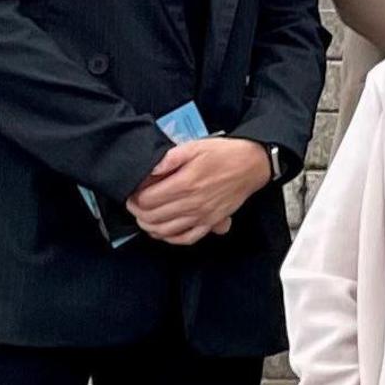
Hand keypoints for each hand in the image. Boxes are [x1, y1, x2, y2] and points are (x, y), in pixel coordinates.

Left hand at [127, 136, 275, 244]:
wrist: (252, 164)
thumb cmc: (224, 154)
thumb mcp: (194, 147)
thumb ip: (169, 157)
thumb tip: (150, 168)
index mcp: (186, 183)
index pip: (147, 200)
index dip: (134, 198)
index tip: (132, 193)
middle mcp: (193, 203)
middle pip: (153, 217)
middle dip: (137, 212)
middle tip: (134, 204)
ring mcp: (202, 216)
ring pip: (166, 231)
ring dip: (149, 226)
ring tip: (144, 217)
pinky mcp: (211, 222)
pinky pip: (187, 238)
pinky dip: (171, 238)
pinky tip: (164, 231)